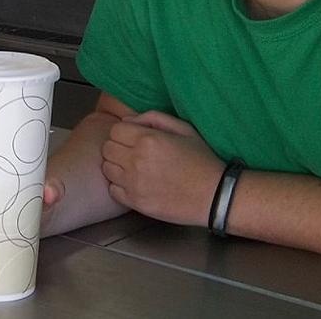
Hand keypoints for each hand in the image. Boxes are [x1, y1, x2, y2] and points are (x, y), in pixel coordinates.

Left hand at [100, 110, 224, 225]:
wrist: (214, 195)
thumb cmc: (201, 159)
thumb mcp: (183, 128)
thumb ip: (153, 117)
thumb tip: (127, 121)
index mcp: (148, 139)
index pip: (114, 130)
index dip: (123, 132)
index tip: (133, 138)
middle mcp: (136, 160)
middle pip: (107, 148)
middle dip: (117, 147)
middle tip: (132, 152)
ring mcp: (134, 183)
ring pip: (106, 168)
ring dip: (116, 166)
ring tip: (133, 168)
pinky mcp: (136, 202)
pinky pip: (112, 189)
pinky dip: (119, 185)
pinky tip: (134, 183)